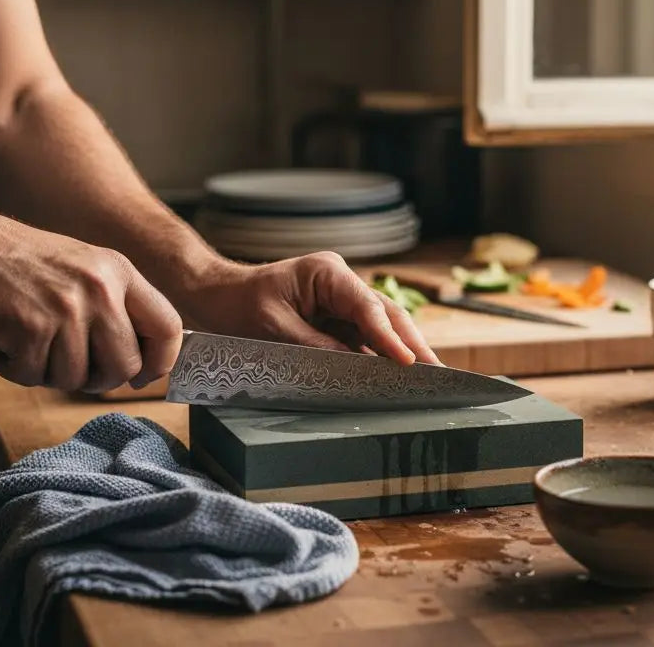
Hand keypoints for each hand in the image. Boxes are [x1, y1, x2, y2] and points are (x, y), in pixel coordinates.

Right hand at [0, 212, 182, 391]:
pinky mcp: (30, 329)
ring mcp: (66, 309)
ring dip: (46, 371)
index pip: (168, 327)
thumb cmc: (12, 260)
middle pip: (124, 366)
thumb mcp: (80, 267)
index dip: (159, 362)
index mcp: (119, 272)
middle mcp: (100, 289)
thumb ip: (113, 304)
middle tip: (66, 363)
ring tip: (25, 339)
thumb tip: (139, 360)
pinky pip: (33, 377)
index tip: (142, 376)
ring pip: (76, 379)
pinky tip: (3, 340)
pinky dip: (14, 368)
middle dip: (96, 378)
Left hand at [173, 252, 439, 365]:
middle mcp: (342, 284)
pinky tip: (399, 380)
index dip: (391, 337)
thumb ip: (316, 348)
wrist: (215, 297)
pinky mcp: (338, 321)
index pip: (369, 308)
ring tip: (430, 381)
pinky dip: (382, 359)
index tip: (409, 362)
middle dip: (412, 345)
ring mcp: (343, 302)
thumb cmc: (237, 306)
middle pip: (388, 314)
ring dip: (403, 353)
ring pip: (383, 328)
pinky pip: (366, 340)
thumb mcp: (273, 328)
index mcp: (328, 273)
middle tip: (438, 375)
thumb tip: (355, 369)